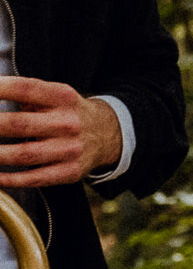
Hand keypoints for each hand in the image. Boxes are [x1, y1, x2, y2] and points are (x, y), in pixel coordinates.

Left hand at [0, 78, 123, 187]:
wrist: (106, 135)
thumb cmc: (67, 113)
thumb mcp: (54, 95)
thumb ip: (25, 95)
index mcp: (62, 97)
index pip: (25, 89)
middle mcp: (67, 122)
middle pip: (18, 124)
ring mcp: (69, 149)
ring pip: (23, 154)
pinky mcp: (69, 172)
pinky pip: (34, 178)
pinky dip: (9, 179)